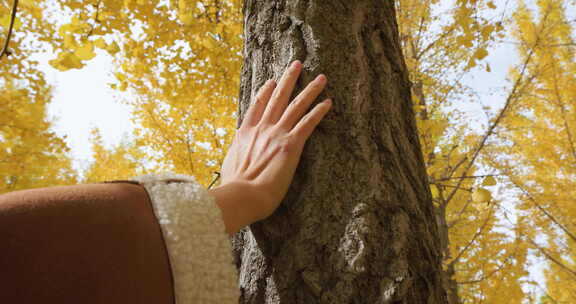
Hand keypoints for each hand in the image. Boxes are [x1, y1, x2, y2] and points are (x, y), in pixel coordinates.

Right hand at [209, 60, 331, 234]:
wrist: (242, 195)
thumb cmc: (235, 189)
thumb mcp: (230, 166)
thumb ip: (236, 157)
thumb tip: (235, 161)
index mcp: (245, 134)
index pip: (257, 106)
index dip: (266, 91)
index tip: (272, 81)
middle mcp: (261, 129)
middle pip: (277, 98)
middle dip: (288, 79)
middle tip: (297, 64)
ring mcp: (276, 134)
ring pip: (296, 105)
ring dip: (310, 89)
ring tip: (321, 78)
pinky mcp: (291, 144)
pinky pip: (308, 122)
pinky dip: (318, 111)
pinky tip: (328, 102)